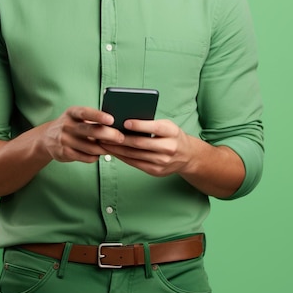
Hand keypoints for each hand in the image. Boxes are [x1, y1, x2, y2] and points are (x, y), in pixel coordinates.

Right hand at [42, 106, 124, 163]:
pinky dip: (96, 157)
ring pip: (90, 147)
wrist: (47, 138)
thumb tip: (117, 124)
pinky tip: (100, 154)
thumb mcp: (77, 117)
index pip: (85, 112)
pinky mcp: (64, 153)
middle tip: (121, 138)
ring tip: (114, 148)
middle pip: (91, 131)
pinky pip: (85, 157)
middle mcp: (67, 125)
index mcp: (72, 113)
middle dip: (109, 135)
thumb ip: (92, 119)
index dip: (98, 116)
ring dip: (105, 148)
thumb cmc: (71, 125)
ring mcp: (64, 140)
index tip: (112, 119)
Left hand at [100, 117, 245, 197]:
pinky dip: (123, 157)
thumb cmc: (172, 135)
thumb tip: (124, 120)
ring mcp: (162, 162)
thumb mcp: (167, 125)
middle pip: (140, 144)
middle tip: (105, 134)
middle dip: (120, 139)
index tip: (124, 121)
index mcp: (172, 132)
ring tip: (104, 143)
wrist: (188, 156)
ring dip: (117, 149)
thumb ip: (150, 123)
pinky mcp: (156, 172)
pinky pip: (135, 164)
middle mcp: (168, 148)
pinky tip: (114, 152)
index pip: (155, 128)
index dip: (139, 125)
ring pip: (135, 155)